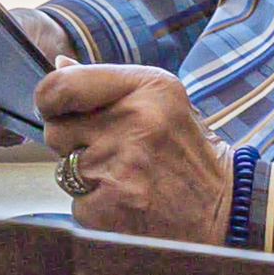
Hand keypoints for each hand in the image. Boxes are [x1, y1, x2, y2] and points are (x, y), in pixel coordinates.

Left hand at [35, 62, 231, 240]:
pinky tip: (127, 202)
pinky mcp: (112, 207)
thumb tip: (59, 65)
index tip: (53, 108)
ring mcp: (122, 167)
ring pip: (64, 168)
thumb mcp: (161, 102)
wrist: (225, 209)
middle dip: (73, 142)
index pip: (61, 85)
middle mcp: (136, 121)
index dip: (48, 99)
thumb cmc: (186, 151)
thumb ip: (107, 84)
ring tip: (125, 177)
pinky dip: (95, 206)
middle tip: (112, 152)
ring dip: (85, 176)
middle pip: (56, 130)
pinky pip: (76, 202)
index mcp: (148, 87)